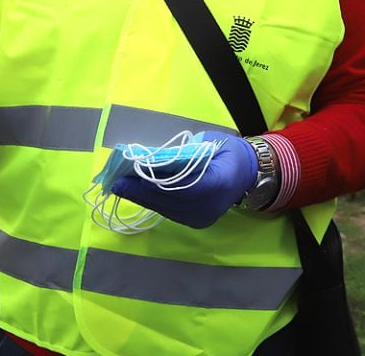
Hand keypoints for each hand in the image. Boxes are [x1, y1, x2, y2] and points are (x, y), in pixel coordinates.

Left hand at [111, 131, 256, 228]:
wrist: (247, 173)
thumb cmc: (227, 151)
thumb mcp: (208, 143)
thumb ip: (183, 153)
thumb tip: (151, 158)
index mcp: (219, 183)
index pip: (183, 186)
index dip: (157, 182)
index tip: (134, 173)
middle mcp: (211, 206)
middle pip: (169, 200)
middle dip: (140, 191)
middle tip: (116, 182)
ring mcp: (203, 217)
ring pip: (166, 209)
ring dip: (141, 197)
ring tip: (120, 186)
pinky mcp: (196, 221)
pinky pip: (169, 211)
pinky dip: (151, 201)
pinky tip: (135, 193)